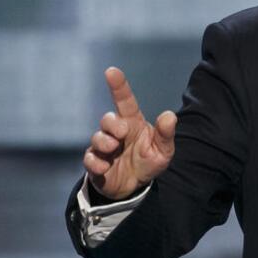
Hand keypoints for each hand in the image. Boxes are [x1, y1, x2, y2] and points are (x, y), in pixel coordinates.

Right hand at [82, 67, 176, 199]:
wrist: (134, 186)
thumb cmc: (149, 161)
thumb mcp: (163, 151)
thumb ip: (165, 134)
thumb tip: (169, 115)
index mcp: (133, 124)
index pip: (125, 101)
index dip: (119, 86)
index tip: (111, 71)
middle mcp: (116, 132)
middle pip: (107, 118)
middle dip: (112, 124)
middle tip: (122, 134)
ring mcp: (104, 147)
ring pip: (97, 137)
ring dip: (104, 142)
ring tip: (113, 149)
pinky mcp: (95, 163)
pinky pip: (89, 159)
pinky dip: (96, 162)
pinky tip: (105, 167)